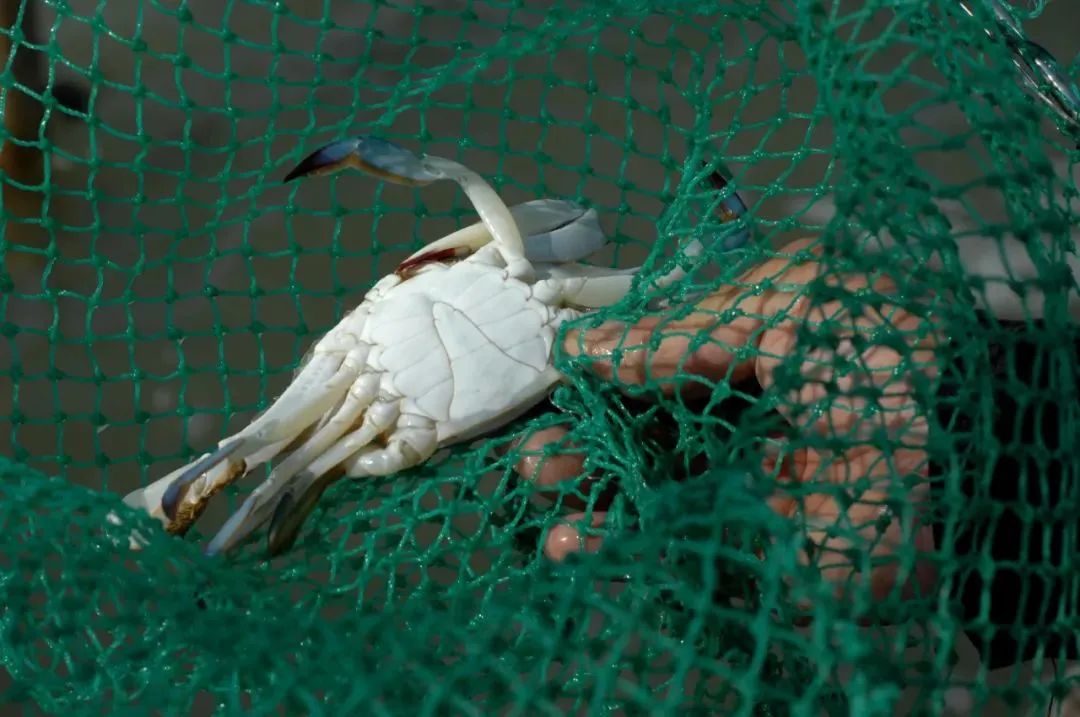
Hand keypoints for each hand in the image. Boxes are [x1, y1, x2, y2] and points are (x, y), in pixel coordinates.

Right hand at [510, 238, 941, 600]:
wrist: (965, 429)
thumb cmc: (865, 342)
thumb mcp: (771, 305)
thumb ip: (676, 331)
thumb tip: (582, 348)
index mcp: (754, 349)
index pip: (661, 367)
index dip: (608, 379)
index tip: (558, 387)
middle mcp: (749, 418)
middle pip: (650, 437)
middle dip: (588, 447)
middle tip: (537, 459)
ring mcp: (755, 483)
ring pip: (656, 495)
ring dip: (593, 499)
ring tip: (543, 499)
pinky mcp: (767, 541)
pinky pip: (684, 545)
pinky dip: (626, 548)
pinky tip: (577, 541)